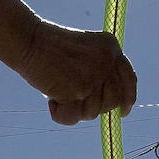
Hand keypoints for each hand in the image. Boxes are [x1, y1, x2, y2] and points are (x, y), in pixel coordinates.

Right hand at [20, 20, 136, 124]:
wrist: (29, 40)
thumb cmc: (48, 47)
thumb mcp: (84, 52)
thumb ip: (99, 71)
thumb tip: (105, 105)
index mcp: (111, 48)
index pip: (129, 80)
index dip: (127, 100)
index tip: (123, 113)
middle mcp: (108, 61)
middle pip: (112, 101)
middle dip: (94, 107)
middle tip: (74, 101)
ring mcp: (95, 76)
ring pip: (93, 112)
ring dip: (73, 110)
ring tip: (56, 94)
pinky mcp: (80, 90)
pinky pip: (73, 117)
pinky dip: (60, 114)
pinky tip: (51, 100)